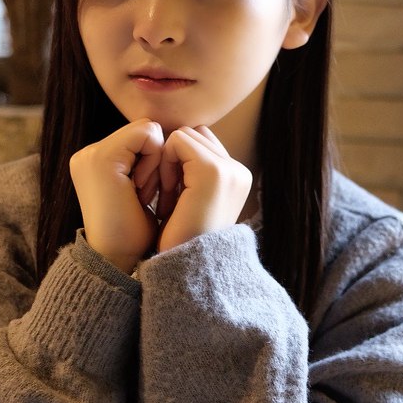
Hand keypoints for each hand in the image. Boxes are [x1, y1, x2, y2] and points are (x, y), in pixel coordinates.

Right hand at [69, 120, 164, 272]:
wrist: (119, 259)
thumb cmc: (136, 233)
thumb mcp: (141, 190)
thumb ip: (146, 163)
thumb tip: (175, 138)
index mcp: (95, 160)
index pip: (141, 137)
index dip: (155, 159)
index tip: (149, 192)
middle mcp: (88, 153)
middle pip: (145, 130)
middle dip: (156, 160)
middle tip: (147, 194)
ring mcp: (92, 153)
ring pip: (147, 129)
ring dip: (156, 161)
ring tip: (142, 193)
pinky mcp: (103, 157)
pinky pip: (147, 134)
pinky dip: (155, 158)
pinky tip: (142, 188)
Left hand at [156, 126, 252, 253]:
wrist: (185, 268)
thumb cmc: (180, 239)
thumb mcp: (191, 201)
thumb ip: (192, 173)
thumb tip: (174, 142)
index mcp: (237, 178)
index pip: (203, 143)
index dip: (179, 161)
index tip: (169, 193)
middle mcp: (238, 171)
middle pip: (194, 134)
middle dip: (173, 158)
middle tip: (164, 194)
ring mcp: (229, 169)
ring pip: (185, 135)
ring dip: (167, 161)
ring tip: (164, 196)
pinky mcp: (212, 170)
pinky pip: (177, 141)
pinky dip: (164, 162)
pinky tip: (164, 194)